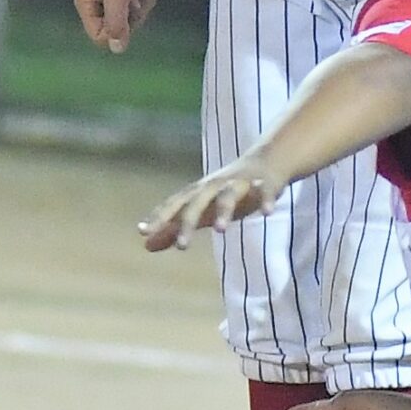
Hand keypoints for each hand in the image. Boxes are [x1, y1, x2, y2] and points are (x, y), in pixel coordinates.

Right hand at [74, 0, 160, 51]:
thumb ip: (116, 25)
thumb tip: (117, 48)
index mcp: (87, 3)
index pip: (100, 36)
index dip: (117, 30)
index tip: (125, 13)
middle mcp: (99, 0)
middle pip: (118, 28)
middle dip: (132, 17)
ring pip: (132, 17)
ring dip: (142, 4)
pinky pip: (141, 3)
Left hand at [139, 158, 280, 249]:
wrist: (264, 162)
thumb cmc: (225, 192)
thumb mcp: (200, 211)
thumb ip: (174, 228)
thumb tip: (146, 245)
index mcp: (197, 193)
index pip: (174, 205)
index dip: (159, 217)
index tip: (143, 231)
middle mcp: (214, 186)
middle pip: (197, 203)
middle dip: (189, 222)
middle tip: (182, 247)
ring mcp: (239, 184)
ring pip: (228, 196)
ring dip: (223, 211)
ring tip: (220, 231)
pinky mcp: (263, 184)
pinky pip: (264, 191)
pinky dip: (265, 200)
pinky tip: (267, 213)